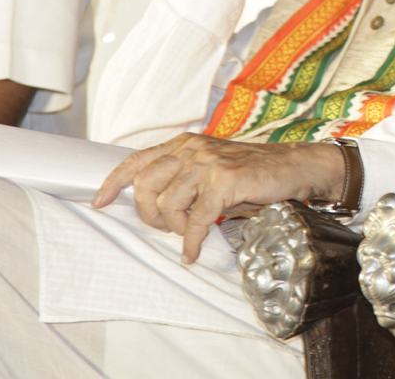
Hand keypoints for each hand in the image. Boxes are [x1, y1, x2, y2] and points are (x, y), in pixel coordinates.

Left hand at [93, 133, 344, 263]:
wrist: (294, 167)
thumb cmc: (253, 171)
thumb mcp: (212, 166)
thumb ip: (183, 175)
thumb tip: (153, 201)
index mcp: (185, 144)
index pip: (137, 160)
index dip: (113, 182)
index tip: (99, 201)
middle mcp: (193, 149)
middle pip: (145, 185)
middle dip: (149, 214)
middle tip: (165, 227)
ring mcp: (208, 163)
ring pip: (169, 204)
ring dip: (175, 228)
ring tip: (189, 234)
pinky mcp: (224, 181)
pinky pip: (196, 221)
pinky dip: (192, 242)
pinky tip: (194, 250)